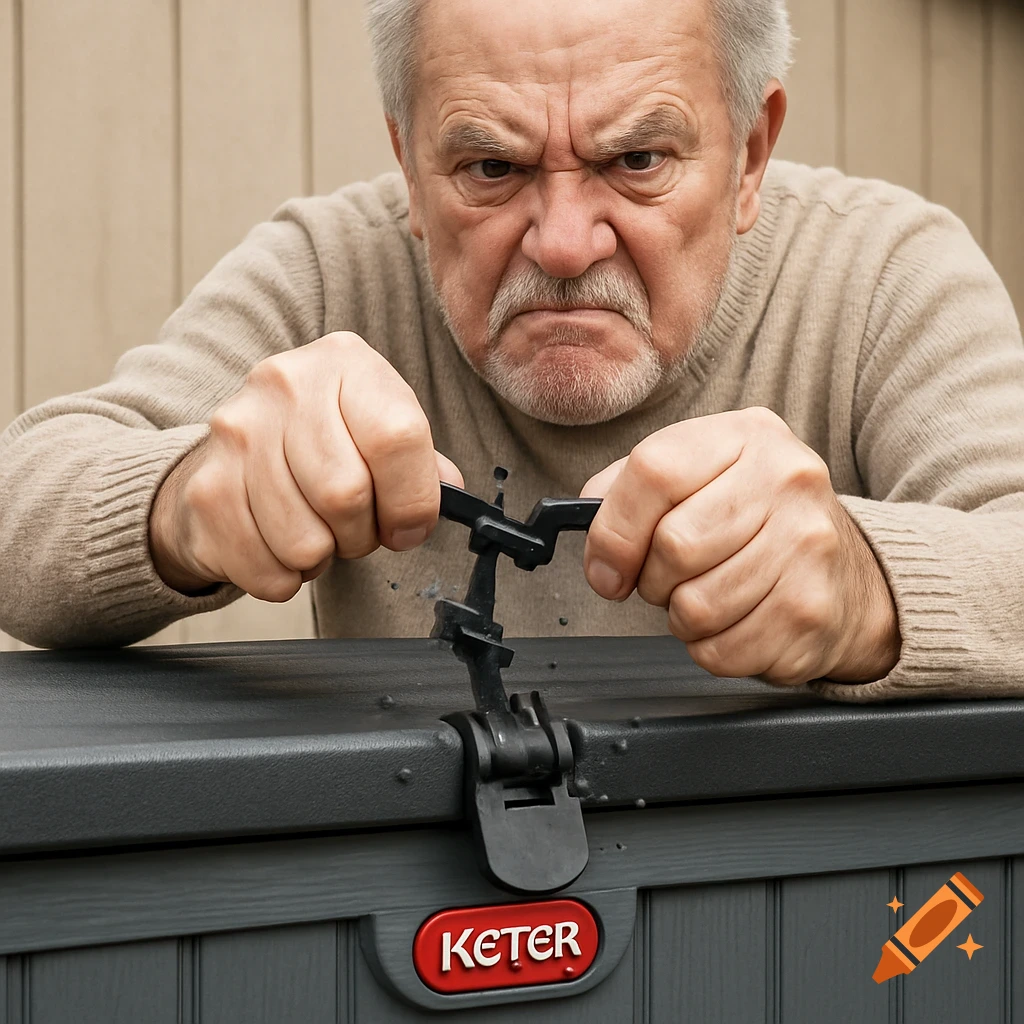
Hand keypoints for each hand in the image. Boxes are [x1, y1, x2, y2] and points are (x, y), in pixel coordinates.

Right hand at [149, 332, 463, 598]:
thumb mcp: (380, 430)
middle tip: (357, 528)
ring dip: (322, 557)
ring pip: (304, 541)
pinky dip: (284, 577)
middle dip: (363, 533)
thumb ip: (421, 463)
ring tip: (316, 531)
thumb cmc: (328, 443)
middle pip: (346, 494)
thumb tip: (445, 492)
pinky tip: (280, 545)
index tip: (409, 525)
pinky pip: (265, 570)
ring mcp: (236, 434)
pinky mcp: (204, 489)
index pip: (397, 438)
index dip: (414, 500)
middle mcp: (284, 384)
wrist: (236, 450)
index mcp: (344, 363)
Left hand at [581, 407, 899, 684]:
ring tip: (706, 596)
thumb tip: (596, 544)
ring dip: (681, 617)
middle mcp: (787, 481)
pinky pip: (721, 651)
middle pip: (674, 545)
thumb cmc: (751, 520)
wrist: (845, 572)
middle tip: (667, 579)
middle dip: (651, 579)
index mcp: (746, 435)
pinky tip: (735, 621)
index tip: (607, 566)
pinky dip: (710, 648)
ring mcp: (808, 546)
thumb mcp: (695, 476)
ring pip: (695, 606)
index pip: (655, 472)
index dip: (614, 530)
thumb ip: (628, 491)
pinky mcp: (812, 611)